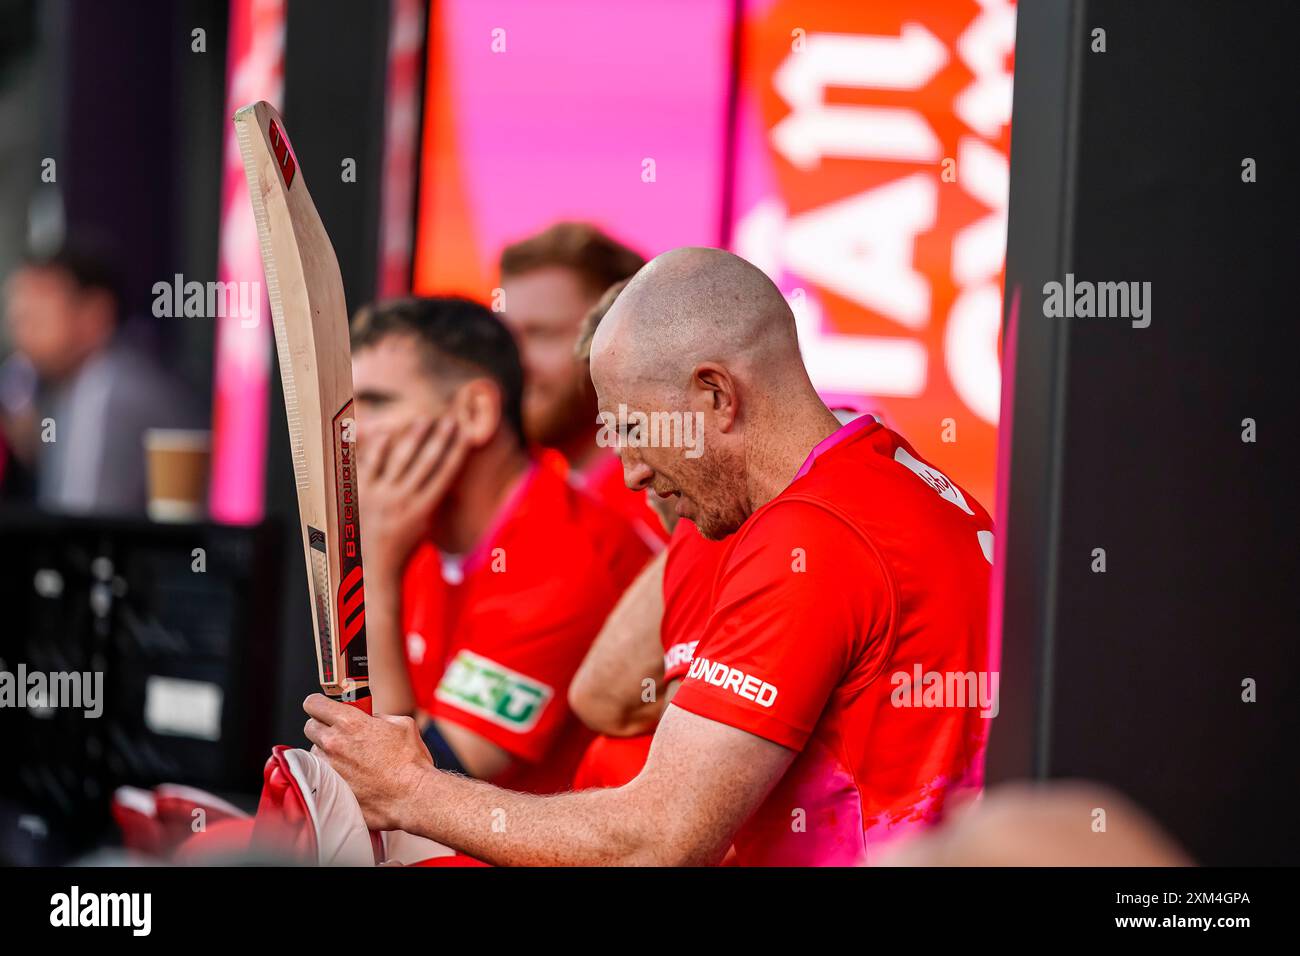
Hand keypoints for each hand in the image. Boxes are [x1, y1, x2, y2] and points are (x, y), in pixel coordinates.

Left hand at [303, 694, 434, 830]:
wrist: (412, 796)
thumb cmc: (410, 762)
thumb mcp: (402, 724)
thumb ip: (380, 717)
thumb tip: (372, 720)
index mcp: (349, 722)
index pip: (314, 704)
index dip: (318, 704)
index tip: (322, 707)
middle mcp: (334, 743)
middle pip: (309, 727)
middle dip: (321, 726)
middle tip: (338, 732)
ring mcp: (330, 768)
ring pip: (314, 752)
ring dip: (325, 752)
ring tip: (348, 758)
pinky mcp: (331, 788)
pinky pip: (321, 775)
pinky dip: (331, 773)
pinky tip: (349, 775)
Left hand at [357, 416, 468, 575]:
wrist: (375, 565)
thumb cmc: (407, 544)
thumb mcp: (428, 524)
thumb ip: (436, 499)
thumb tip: (450, 473)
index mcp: (422, 510)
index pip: (445, 473)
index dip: (457, 451)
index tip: (465, 434)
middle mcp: (402, 501)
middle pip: (425, 461)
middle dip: (439, 438)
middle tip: (449, 419)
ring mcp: (379, 496)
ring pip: (398, 458)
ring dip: (413, 436)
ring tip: (423, 420)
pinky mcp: (360, 493)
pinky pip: (370, 464)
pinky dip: (378, 447)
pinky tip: (387, 432)